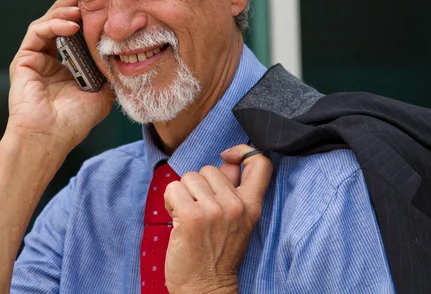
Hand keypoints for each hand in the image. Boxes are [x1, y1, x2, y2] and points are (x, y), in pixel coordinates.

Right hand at [7, 0, 113, 157]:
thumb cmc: (74, 122)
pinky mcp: (23, 60)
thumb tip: (125, 58)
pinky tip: (71, 25)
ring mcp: (35, 59)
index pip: (77, 34)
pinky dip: (54, 24)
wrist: (51, 137)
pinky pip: (37, 32)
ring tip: (81, 9)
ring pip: (47, 22)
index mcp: (67, 66)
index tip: (105, 9)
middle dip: (75, 8)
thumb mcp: (102, 94)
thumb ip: (108, 74)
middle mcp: (50, 60)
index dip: (88, 20)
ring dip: (64, 11)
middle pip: (60, 22)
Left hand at [164, 144, 272, 293]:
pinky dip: (170, 202)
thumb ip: (233, 189)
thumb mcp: (237, 221)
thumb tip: (227, 161)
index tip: (228, 157)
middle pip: (210, 169)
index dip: (243, 151)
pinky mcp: (191, 215)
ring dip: (183, 194)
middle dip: (199, 186)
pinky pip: (173, 189)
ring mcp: (213, 210)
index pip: (260, 163)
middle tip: (200, 211)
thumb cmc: (218, 254)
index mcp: (251, 206)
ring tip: (189, 217)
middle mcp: (235, 205)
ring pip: (189, 177)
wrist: (205, 289)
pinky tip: (177, 219)